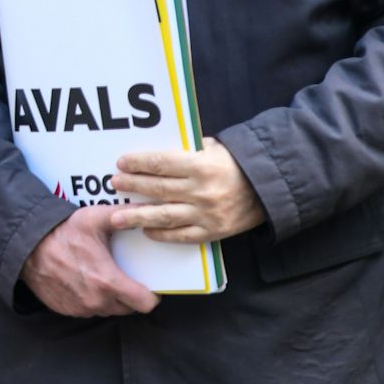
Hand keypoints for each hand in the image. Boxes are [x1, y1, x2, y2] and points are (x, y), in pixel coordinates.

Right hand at [20, 206, 159, 317]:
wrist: (27, 246)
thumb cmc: (62, 232)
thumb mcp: (93, 219)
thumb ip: (122, 216)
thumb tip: (148, 209)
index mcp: (108, 281)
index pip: (145, 304)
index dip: (150, 295)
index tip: (147, 286)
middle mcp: (96, 301)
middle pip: (128, 308)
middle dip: (129, 295)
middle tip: (121, 275)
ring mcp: (81, 308)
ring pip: (108, 310)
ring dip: (109, 298)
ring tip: (100, 276)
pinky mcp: (67, 310)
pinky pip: (88, 310)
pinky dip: (90, 300)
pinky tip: (83, 281)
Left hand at [109, 140, 263, 242]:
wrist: (269, 190)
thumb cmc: (236, 164)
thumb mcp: (213, 148)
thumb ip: (187, 152)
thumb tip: (155, 156)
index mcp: (201, 166)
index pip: (161, 164)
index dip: (139, 163)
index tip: (121, 163)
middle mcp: (201, 191)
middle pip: (158, 189)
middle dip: (133, 186)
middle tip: (114, 184)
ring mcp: (206, 214)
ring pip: (165, 216)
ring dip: (138, 216)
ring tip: (116, 217)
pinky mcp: (213, 232)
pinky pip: (181, 236)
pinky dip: (162, 234)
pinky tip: (146, 230)